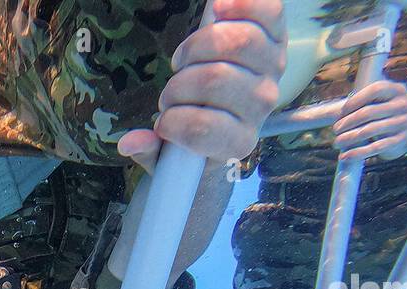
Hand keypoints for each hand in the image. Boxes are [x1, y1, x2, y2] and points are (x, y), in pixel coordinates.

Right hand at [132, 0, 286, 162]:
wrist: (234, 112)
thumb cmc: (198, 134)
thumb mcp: (169, 156)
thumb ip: (149, 152)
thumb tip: (130, 142)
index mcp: (236, 142)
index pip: (202, 128)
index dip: (172, 122)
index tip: (163, 123)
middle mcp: (260, 105)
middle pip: (215, 79)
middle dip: (180, 83)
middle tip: (175, 89)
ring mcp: (272, 69)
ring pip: (236, 41)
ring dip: (198, 45)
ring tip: (189, 59)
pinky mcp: (276, 37)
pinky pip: (267, 10)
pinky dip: (239, 5)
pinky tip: (218, 11)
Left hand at [332, 79, 406, 162]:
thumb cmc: (389, 112)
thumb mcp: (384, 99)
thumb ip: (366, 100)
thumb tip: (333, 114)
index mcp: (397, 90)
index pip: (373, 91)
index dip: (354, 101)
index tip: (340, 113)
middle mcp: (402, 105)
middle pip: (368, 112)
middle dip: (347, 122)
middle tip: (335, 130)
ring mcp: (403, 123)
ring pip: (369, 131)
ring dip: (348, 138)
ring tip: (337, 142)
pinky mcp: (400, 141)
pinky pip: (375, 147)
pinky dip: (357, 152)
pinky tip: (345, 156)